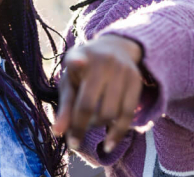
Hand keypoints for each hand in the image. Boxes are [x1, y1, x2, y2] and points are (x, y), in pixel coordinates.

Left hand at [53, 34, 143, 153]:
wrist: (116, 48)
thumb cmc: (85, 71)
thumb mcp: (71, 81)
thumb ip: (65, 107)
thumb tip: (57, 133)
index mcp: (80, 57)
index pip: (77, 60)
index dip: (77, 62)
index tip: (77, 62)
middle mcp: (102, 61)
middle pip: (89, 103)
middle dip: (80, 126)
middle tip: (76, 133)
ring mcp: (122, 70)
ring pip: (109, 113)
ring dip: (98, 126)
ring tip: (92, 124)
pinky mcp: (136, 81)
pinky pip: (128, 114)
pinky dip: (117, 133)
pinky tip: (108, 145)